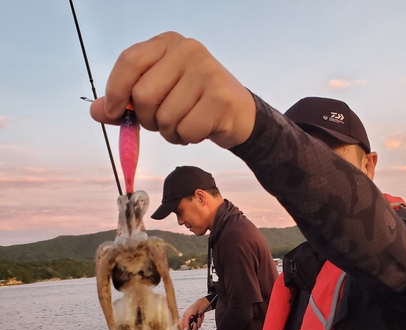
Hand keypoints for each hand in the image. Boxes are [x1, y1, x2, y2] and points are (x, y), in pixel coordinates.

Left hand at [90, 32, 255, 148]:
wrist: (238, 115)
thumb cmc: (194, 103)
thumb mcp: (159, 95)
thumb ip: (128, 101)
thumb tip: (96, 111)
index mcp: (168, 44)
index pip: (129, 61)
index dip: (116, 92)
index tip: (114, 113)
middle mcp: (188, 51)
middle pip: (144, 95)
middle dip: (148, 119)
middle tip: (161, 122)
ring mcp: (207, 72)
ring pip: (165, 117)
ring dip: (169, 132)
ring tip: (184, 125)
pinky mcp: (220, 98)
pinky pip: (186, 130)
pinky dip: (187, 139)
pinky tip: (199, 130)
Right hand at [180, 297, 209, 329]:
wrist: (201, 306)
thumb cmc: (192, 308)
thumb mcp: (187, 315)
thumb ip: (185, 323)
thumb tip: (185, 329)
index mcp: (183, 320)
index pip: (181, 328)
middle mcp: (188, 323)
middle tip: (191, 328)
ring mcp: (193, 323)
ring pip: (193, 329)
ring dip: (195, 326)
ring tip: (195, 322)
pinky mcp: (198, 323)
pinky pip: (198, 326)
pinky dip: (199, 323)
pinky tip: (198, 318)